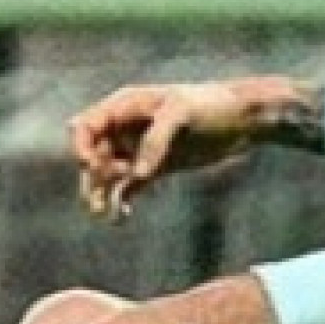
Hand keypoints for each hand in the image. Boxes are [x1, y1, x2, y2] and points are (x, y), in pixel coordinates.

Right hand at [70, 79, 295, 220]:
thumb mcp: (182, 113)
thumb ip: (156, 140)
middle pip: (91, 156)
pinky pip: (126, 189)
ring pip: (105, 177)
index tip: (92, 167)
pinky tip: (122, 218)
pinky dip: (120, 203)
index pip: (86, 127)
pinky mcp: (153, 169)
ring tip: (106, 215)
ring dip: (100, 195)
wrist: (243, 119)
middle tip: (103, 198)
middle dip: (92, 178)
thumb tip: (137, 175)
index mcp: (124, 107)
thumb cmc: (211, 105)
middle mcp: (125, 128)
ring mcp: (138, 150)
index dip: (81, 148)